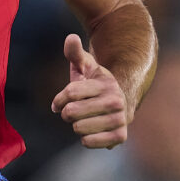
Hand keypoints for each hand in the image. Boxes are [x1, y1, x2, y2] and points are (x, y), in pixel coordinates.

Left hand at [51, 33, 129, 148]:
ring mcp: (119, 119)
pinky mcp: (120, 136)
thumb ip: (75, 52)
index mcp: (105, 83)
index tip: (58, 102)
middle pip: (72, 112)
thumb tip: (71, 38)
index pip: (70, 93)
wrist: (121, 101)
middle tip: (73, 111)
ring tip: (84, 120)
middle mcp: (115, 101)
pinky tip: (90, 132)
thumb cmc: (95, 84)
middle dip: (67, 113)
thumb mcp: (85, 65)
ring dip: (76, 125)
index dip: (59, 99)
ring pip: (78, 128)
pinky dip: (85, 139)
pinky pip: (89, 142)